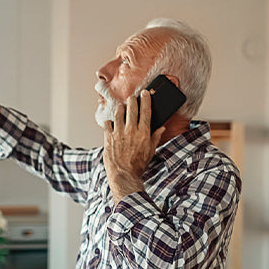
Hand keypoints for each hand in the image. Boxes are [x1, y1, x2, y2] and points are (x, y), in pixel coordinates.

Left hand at [103, 89, 164, 203]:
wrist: (123, 175)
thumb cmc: (138, 165)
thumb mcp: (150, 151)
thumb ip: (155, 137)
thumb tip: (161, 128)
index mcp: (143, 133)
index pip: (146, 111)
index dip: (146, 100)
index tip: (145, 93)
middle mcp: (131, 130)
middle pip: (131, 108)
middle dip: (132, 100)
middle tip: (132, 97)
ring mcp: (118, 133)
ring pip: (119, 113)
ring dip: (121, 108)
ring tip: (122, 107)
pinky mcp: (108, 138)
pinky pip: (107, 124)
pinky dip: (109, 121)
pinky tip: (111, 122)